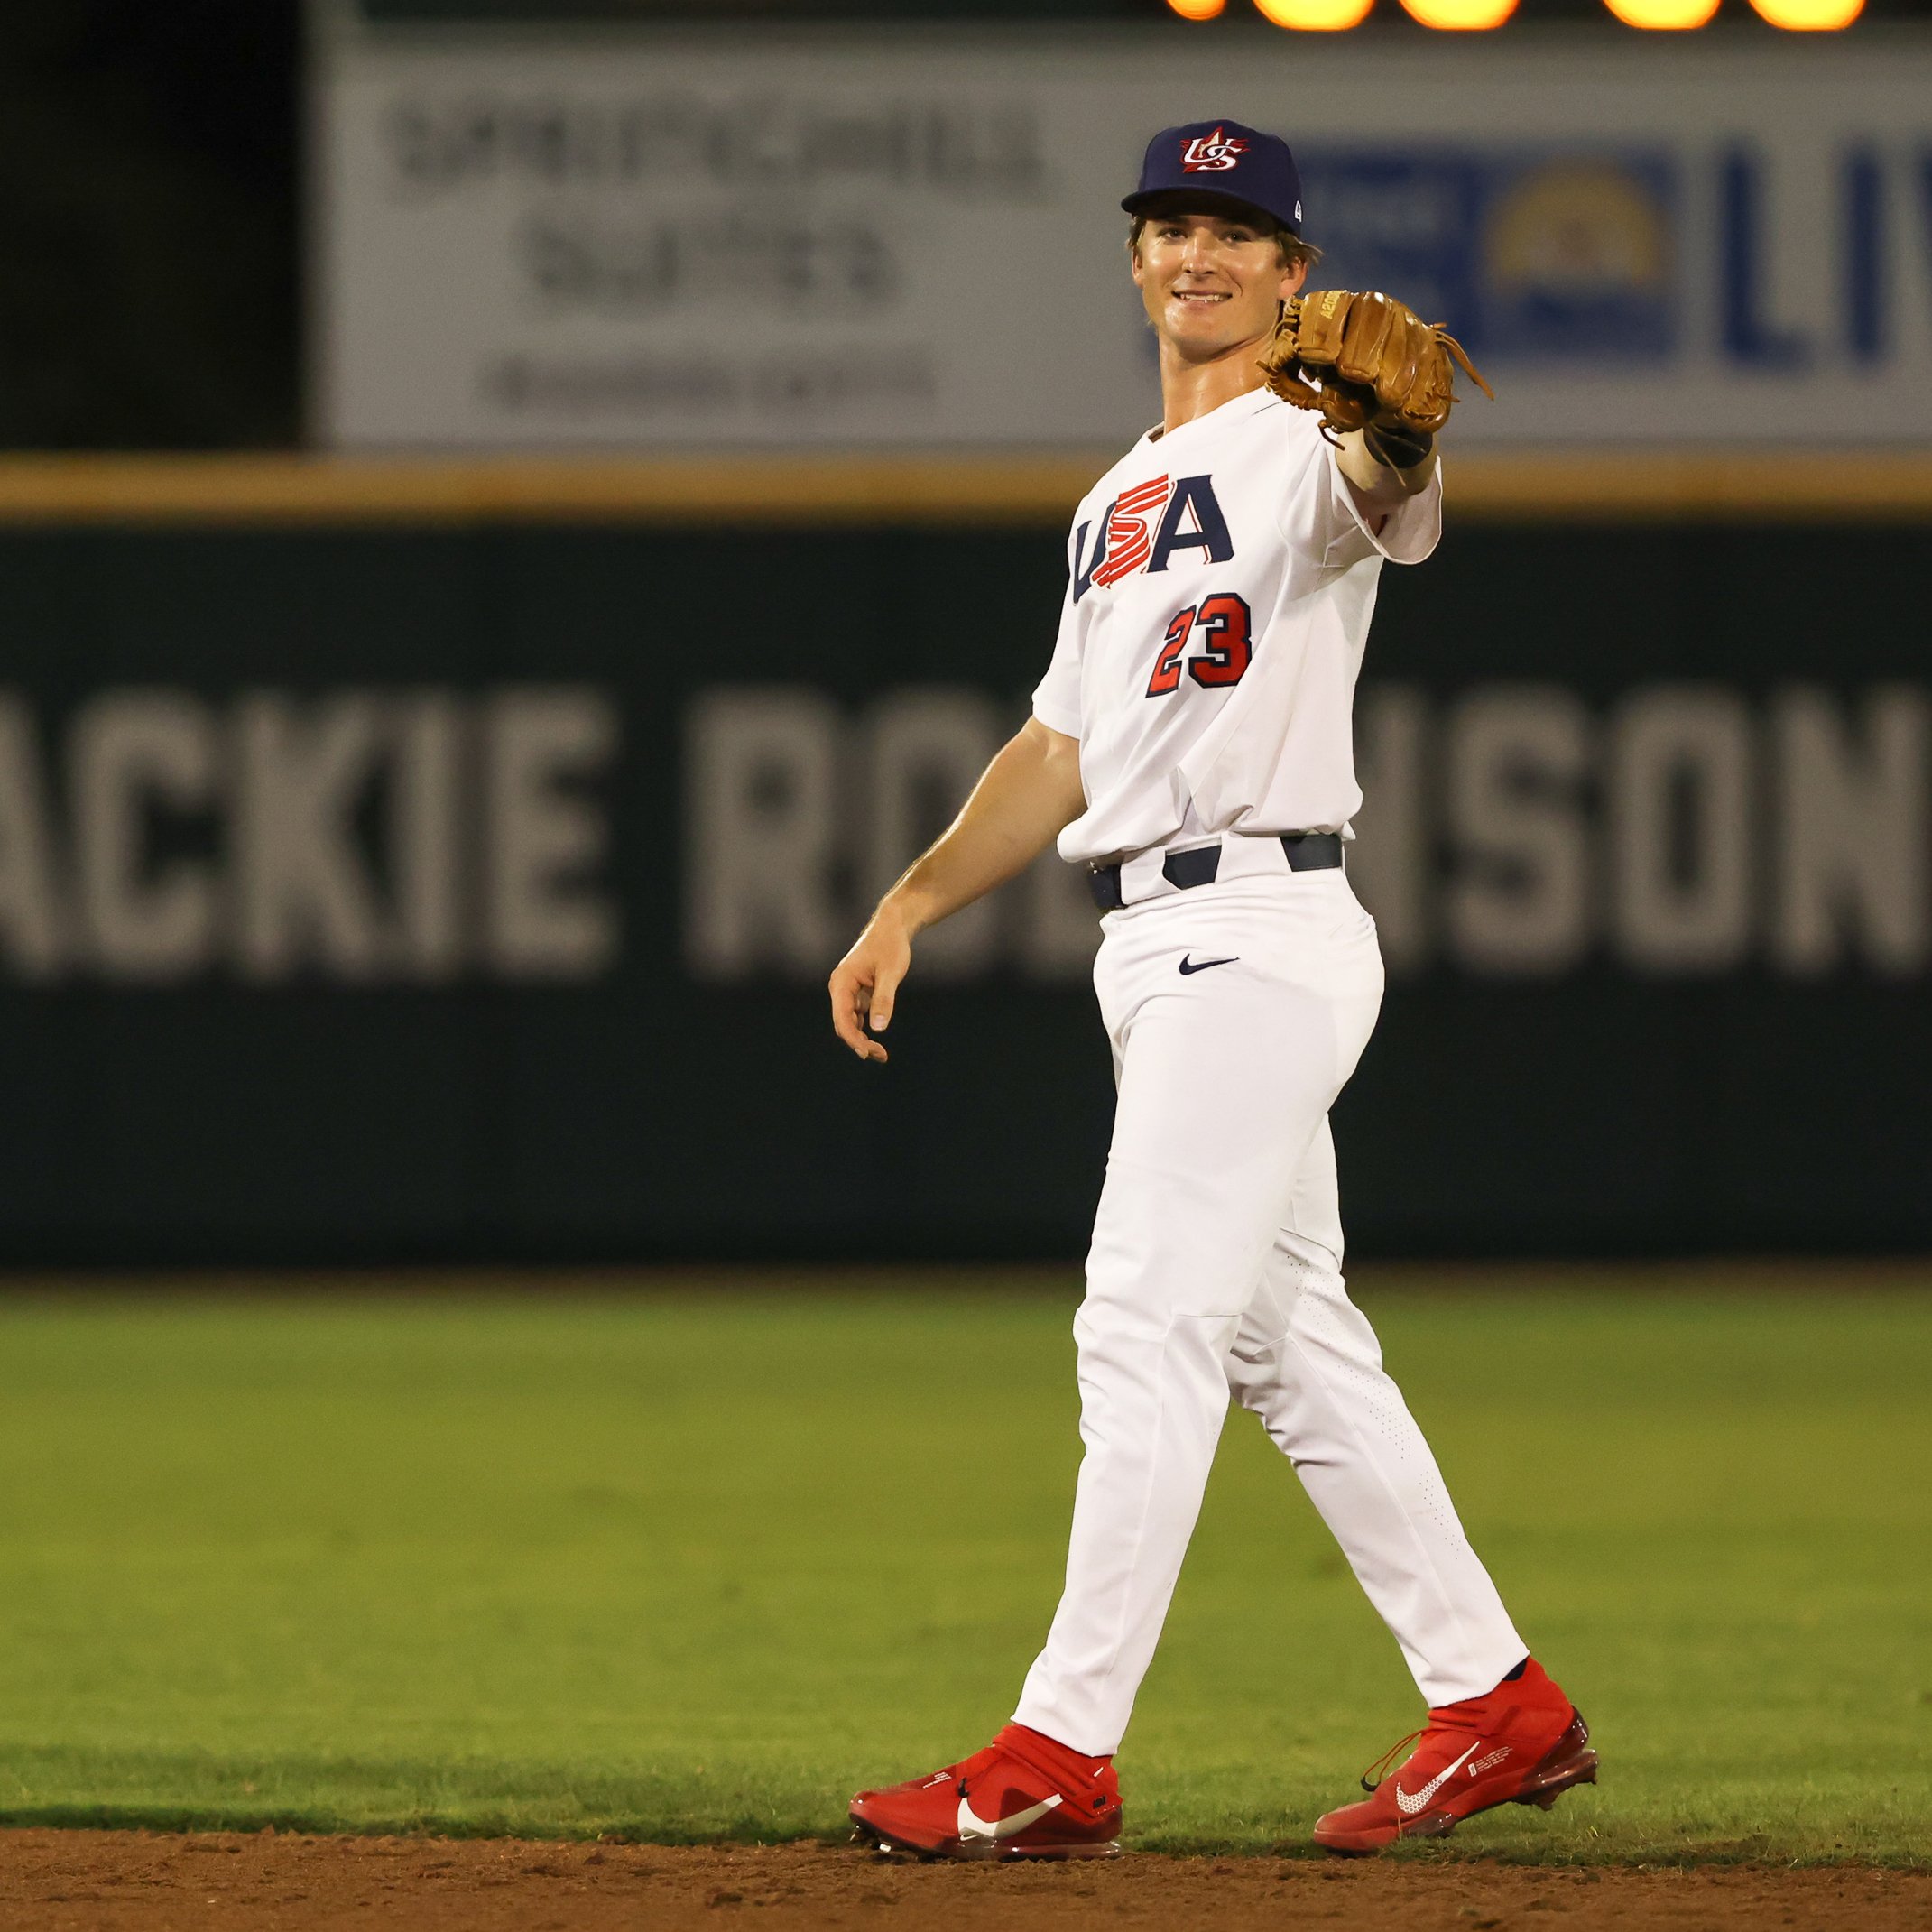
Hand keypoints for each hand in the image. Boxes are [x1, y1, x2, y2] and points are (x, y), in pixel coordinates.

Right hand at [828, 904, 913, 1064]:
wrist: (892, 926)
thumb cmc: (891, 946)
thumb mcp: (890, 973)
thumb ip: (883, 999)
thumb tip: (878, 1028)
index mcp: (841, 982)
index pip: (842, 1018)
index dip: (853, 1039)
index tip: (868, 1053)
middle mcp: (840, 988)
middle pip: (844, 1024)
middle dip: (859, 1042)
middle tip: (881, 1056)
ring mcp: (848, 991)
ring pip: (850, 1023)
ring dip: (862, 1039)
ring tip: (881, 1054)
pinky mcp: (857, 993)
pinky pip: (857, 1017)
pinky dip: (866, 1029)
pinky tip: (878, 1042)